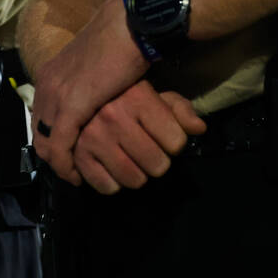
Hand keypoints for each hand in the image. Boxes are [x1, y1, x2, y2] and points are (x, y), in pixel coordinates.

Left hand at [31, 0, 149, 183]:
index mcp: (52, 73)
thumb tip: (98, 97)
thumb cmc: (122, 40)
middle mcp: (48, 84)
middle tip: (71, 171)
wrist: (129, 24)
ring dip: (59, 164)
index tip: (68, 154)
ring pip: (46, 142)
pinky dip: (66, 164)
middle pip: (39, 131)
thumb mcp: (95, 64)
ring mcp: (57, 94)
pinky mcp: (72, 105)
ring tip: (75, 176)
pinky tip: (77, 175)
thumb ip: (88, 81)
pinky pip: (60, 144)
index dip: (51, 138)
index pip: (41, 115)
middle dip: (52, 156)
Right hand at [74, 81, 205, 193]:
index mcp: (137, 98)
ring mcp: (93, 136)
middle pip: (157, 164)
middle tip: (151, 154)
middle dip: (159, 163)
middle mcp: (114, 116)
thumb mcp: (155, 95)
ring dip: (139, 176)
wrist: (82, 91)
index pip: (176, 141)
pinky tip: (114, 171)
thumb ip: (179, 109)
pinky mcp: (78, 153)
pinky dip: (114, 185)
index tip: (166, 138)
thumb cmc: (125, 96)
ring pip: (134, 179)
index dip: (175, 143)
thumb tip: (199, 129)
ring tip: (134, 163)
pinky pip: (106, 186)